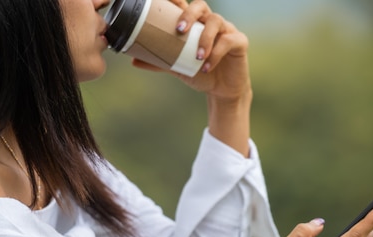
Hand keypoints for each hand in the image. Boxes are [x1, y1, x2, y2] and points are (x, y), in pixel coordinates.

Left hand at [131, 0, 250, 100]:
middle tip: (180, 30)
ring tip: (197, 57)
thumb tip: (133, 60)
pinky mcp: (239, 42)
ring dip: (205, 39)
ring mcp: (227, 30)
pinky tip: (207, 67)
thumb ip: (158, 61)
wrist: (221, 92)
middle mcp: (210, 22)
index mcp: (195, 23)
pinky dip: (216, 54)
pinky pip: (228, 41)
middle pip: (201, 6)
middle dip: (189, 14)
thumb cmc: (200, 73)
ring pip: (216, 22)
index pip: (184, 4)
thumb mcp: (176, 67)